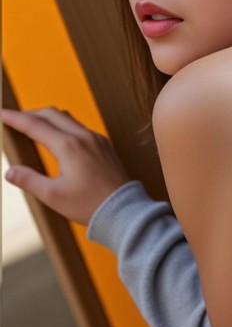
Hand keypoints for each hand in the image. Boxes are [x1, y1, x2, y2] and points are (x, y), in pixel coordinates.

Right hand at [2, 107, 132, 224]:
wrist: (125, 212)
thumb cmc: (90, 206)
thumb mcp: (53, 196)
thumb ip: (29, 180)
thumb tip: (10, 172)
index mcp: (69, 146)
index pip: (35, 125)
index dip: (15, 118)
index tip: (1, 114)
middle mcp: (84, 137)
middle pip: (51, 114)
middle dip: (30, 113)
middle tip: (14, 120)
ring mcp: (97, 140)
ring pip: (68, 118)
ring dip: (48, 118)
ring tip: (34, 126)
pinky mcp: (105, 146)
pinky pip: (81, 127)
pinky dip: (64, 125)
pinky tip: (59, 137)